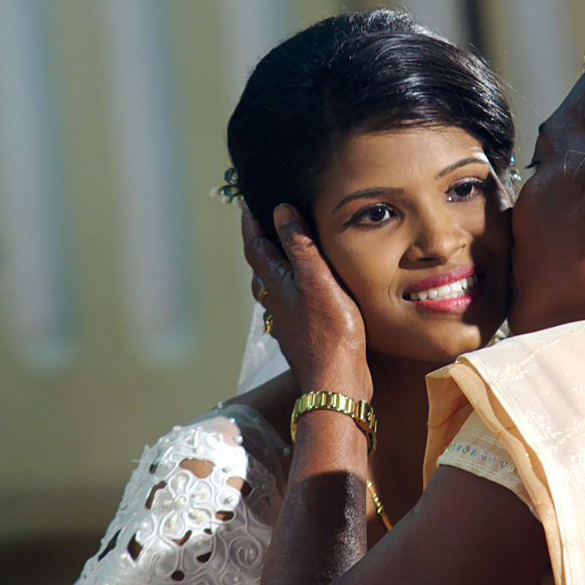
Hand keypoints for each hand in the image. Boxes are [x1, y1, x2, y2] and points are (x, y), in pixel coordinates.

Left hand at [242, 202, 372, 399]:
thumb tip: (280, 211)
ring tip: (282, 256)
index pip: (257, 245)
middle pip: (260, 267)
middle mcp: (276, 302)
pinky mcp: (301, 337)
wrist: (336, 382)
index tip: (248, 202)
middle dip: (261, 244)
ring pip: (272, 289)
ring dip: (273, 269)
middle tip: (264, 224)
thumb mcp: (317, 280)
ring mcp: (287, 321)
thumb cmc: (330, 332)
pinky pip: (289, 306)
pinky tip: (303, 296)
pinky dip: (290, 291)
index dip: (252, 222)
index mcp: (277, 283)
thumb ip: (299, 245)